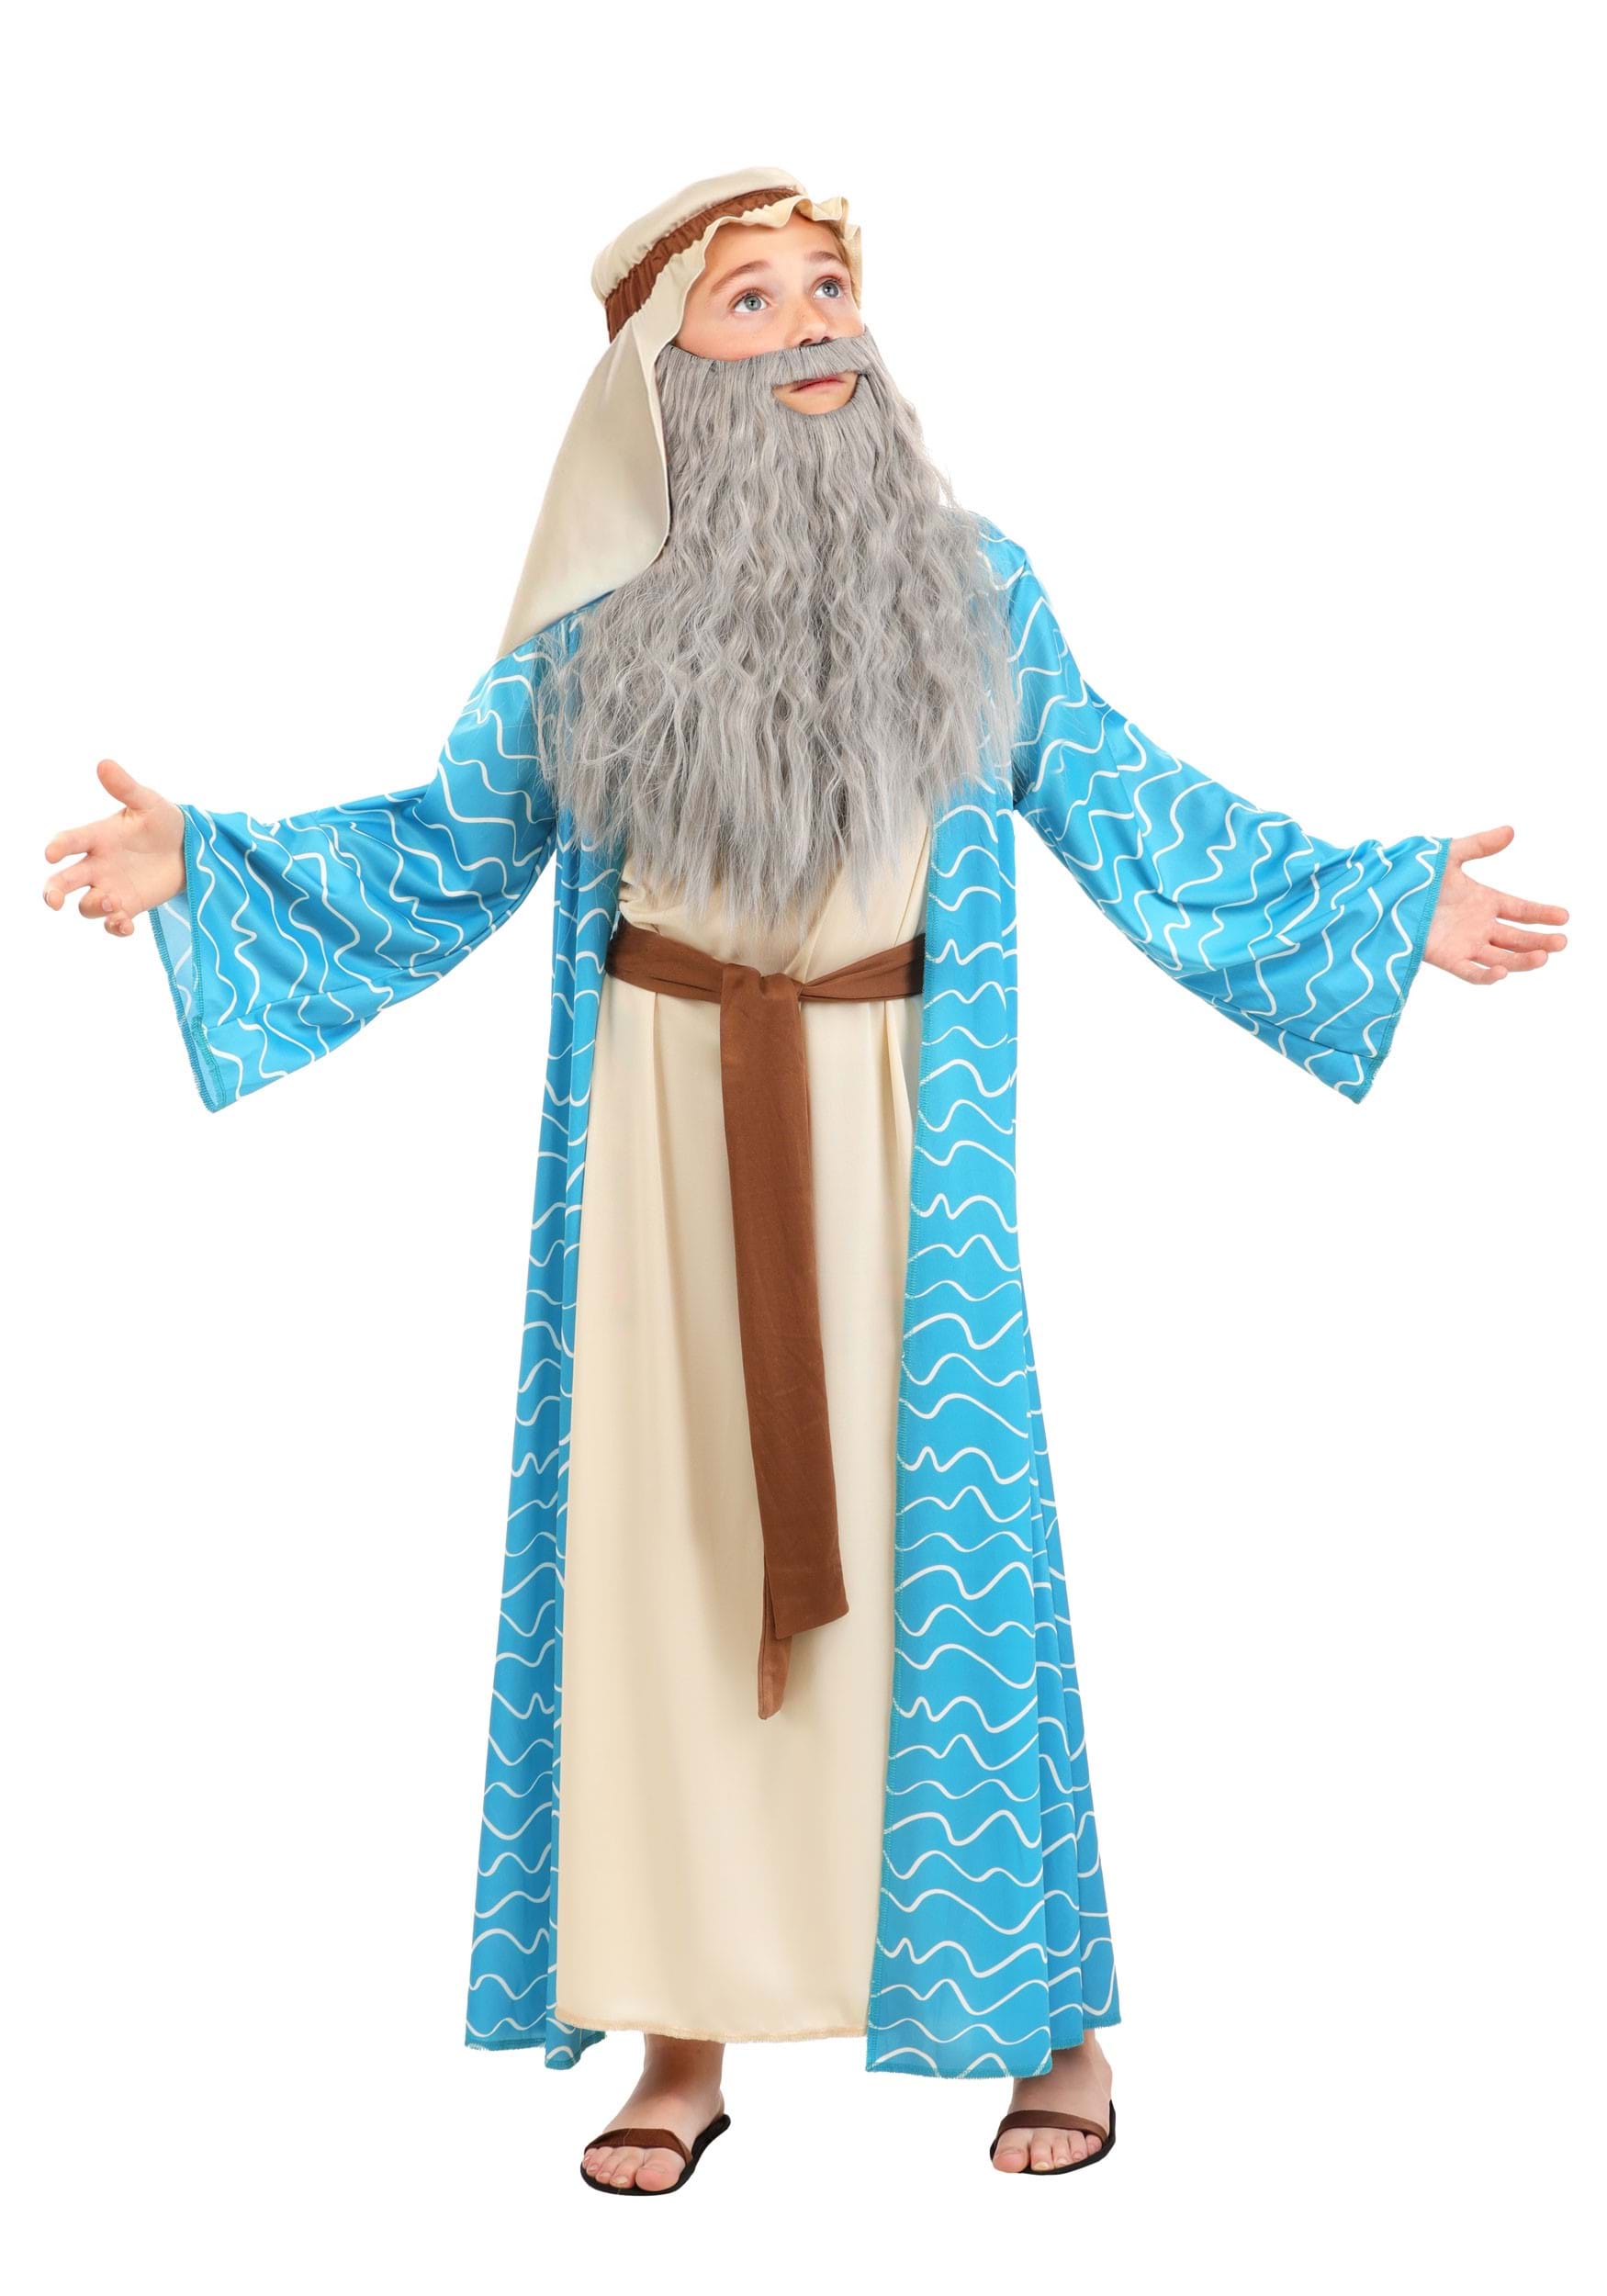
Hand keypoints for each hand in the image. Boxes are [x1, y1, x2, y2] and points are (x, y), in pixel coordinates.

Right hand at [43, 762, 186, 935]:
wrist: (190, 849)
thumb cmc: (163, 821)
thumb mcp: (148, 803)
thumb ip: (126, 788)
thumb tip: (104, 764)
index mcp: (98, 837)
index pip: (71, 841)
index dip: (58, 847)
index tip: (51, 853)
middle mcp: (98, 864)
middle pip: (64, 881)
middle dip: (53, 891)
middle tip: (52, 901)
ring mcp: (111, 887)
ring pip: (87, 905)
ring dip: (94, 906)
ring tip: (113, 901)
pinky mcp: (129, 906)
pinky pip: (113, 923)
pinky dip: (116, 927)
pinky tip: (126, 924)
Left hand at [1423, 826, 1567, 984]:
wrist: (1382, 895)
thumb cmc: (1414, 876)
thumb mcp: (1449, 857)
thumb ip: (1479, 846)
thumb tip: (1510, 831)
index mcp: (1484, 902)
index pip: (1521, 911)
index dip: (1542, 914)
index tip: (1564, 917)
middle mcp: (1478, 926)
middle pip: (1517, 938)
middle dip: (1540, 941)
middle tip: (1561, 942)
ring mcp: (1464, 943)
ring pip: (1501, 957)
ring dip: (1522, 959)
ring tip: (1543, 957)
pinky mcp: (1445, 957)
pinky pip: (1469, 971)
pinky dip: (1486, 975)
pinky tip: (1502, 972)